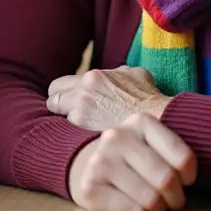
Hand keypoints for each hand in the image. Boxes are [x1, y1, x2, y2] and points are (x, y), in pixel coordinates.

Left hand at [47, 66, 169, 131]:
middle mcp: (83, 91)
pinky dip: (74, 133)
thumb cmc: (149, 98)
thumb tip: (114, 75)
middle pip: (52, 99)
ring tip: (76, 127)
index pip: (59, 84)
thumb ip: (117, 73)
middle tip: (66, 114)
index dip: (62, 94)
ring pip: (59, 116)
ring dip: (66, 120)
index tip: (67, 101)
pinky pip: (69, 131)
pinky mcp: (86, 128)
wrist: (158, 119)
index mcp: (92, 77)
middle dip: (57, 106)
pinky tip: (83, 136)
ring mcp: (82, 111)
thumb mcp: (135, 75)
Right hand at [68, 113, 196, 210]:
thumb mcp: (155, 142)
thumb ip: (176, 150)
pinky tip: (134, 205)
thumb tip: (202, 170)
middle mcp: (118, 137)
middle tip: (172, 201)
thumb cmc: (136, 157)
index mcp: (141, 122)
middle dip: (176, 198)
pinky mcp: (90, 187)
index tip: (184, 180)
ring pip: (150, 199)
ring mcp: (101, 161)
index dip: (189, 177)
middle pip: (166, 180)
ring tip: (155, 204)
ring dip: (159, 208)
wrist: (90, 164)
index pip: (183, 158)